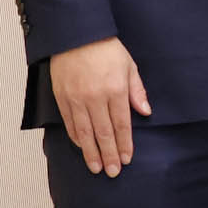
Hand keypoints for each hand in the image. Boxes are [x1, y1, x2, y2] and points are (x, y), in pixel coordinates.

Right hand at [49, 36, 148, 176]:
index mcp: (115, 90)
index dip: (124, 143)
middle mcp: (94, 98)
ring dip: (90, 152)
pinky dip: (76, 137)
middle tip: (112, 172)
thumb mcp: (129, 66)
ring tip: (96, 167)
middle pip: (103, 133)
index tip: (127, 159)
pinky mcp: (61, 97)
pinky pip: (70, 122)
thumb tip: (146, 113)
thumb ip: (136, 91)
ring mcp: (76, 99)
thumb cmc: (106, 50)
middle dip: (109, 154)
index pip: (121, 124)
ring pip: (84, 132)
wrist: (76, 35)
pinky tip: (81, 148)